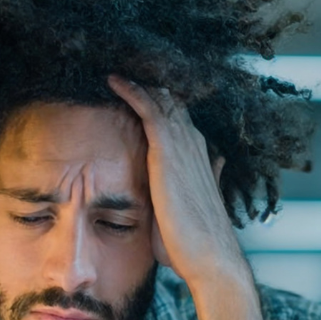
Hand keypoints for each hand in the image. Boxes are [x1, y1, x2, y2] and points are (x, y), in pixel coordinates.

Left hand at [107, 75, 251, 289]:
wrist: (208, 259)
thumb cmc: (193, 244)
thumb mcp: (189, 210)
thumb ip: (189, 188)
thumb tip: (201, 175)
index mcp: (196, 157)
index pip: (177, 117)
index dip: (159, 99)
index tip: (136, 85)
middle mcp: (193, 145)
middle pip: (171, 100)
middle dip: (149, 81)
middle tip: (123, 60)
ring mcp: (183, 146)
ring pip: (161, 98)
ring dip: (139, 78)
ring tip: (115, 62)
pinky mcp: (168, 153)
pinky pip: (150, 110)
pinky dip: (132, 91)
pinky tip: (112, 79)